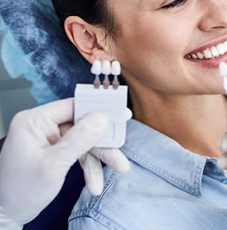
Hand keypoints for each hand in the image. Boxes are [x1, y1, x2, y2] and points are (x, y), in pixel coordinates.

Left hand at [0, 98, 128, 227]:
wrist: (9, 213)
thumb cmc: (21, 190)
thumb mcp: (54, 164)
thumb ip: (79, 139)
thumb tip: (101, 118)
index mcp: (34, 121)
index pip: (73, 106)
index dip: (98, 108)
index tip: (120, 112)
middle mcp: (42, 126)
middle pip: (83, 125)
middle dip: (103, 140)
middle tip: (122, 144)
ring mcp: (50, 140)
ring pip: (85, 141)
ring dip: (100, 157)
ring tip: (119, 167)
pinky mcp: (56, 152)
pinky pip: (80, 153)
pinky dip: (90, 167)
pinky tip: (95, 183)